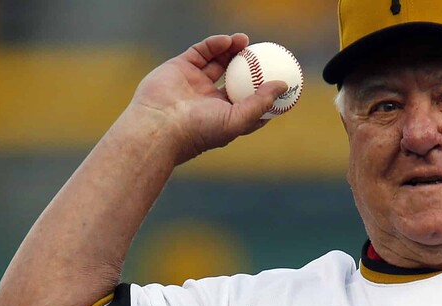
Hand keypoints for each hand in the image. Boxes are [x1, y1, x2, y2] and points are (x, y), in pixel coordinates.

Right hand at [124, 33, 289, 164]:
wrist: (159, 124)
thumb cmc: (199, 130)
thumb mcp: (237, 120)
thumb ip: (260, 102)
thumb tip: (282, 85)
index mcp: (224, 116)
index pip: (249, 102)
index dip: (264, 92)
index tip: (280, 79)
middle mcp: (210, 100)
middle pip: (235, 78)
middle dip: (250, 66)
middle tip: (263, 54)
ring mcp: (195, 83)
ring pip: (218, 62)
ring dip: (233, 51)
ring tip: (246, 41)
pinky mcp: (181, 68)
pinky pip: (201, 52)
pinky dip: (215, 45)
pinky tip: (228, 40)